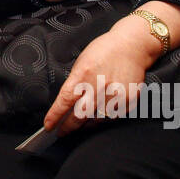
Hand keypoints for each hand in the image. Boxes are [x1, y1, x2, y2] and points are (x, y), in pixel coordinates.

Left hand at [43, 21, 159, 135]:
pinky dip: (103, 118)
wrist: (131, 46)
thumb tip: (67, 103)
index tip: (48, 126)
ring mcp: (114, 95)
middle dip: (68, 127)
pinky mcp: (128, 100)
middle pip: (79, 116)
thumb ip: (76, 83)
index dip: (55, 116)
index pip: (65, 101)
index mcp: (83, 75)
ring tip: (80, 124)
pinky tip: (98, 116)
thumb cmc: (104, 51)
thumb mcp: (82, 62)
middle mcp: (98, 87)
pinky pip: (112, 117)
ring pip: (96, 119)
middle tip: (62, 132)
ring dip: (86, 124)